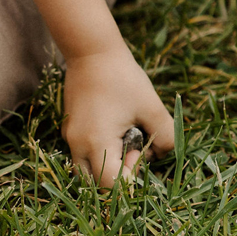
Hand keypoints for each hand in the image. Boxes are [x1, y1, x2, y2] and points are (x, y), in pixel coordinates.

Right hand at [63, 41, 174, 187]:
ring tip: (124, 140)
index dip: (131, 178)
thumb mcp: (152, 106)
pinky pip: (82, 155)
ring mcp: (70, 137)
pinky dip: (100, 153)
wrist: (92, 49)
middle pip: (95, 184)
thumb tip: (163, 154)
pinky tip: (115, 131)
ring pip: (87, 171)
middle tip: (134, 148)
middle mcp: (77, 145)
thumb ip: (166, 136)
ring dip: (108, 165)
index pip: (111, 185)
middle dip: (118, 176)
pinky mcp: (70, 129)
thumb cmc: (123, 77)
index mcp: (96, 142)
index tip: (140, 151)